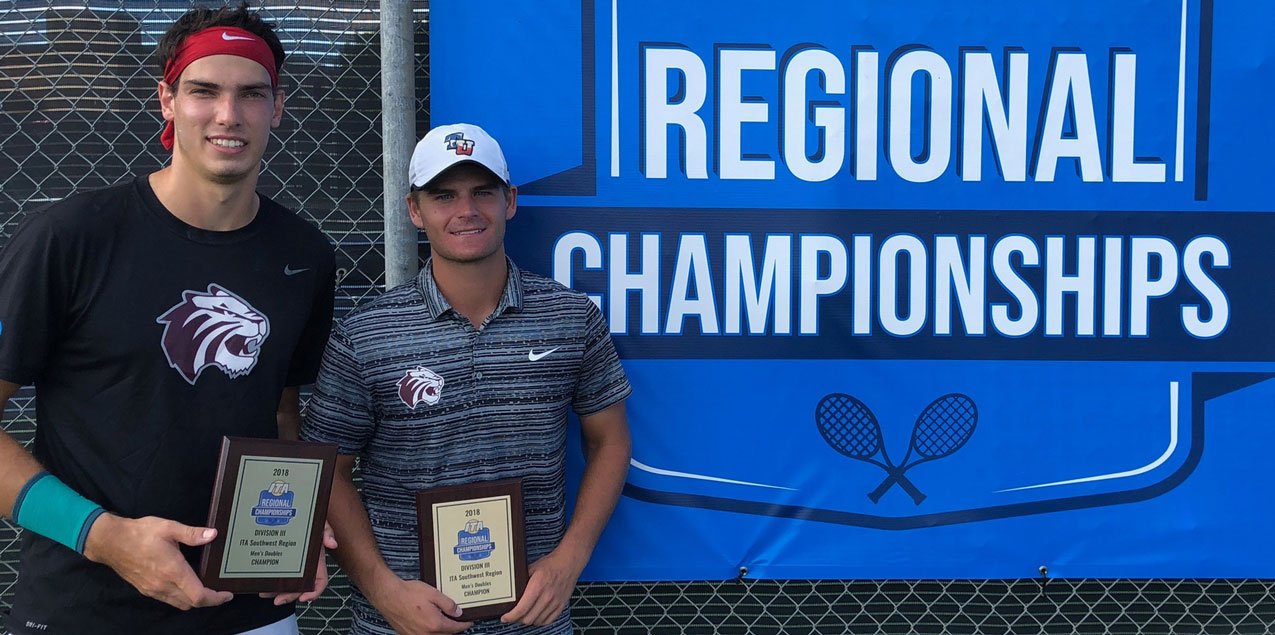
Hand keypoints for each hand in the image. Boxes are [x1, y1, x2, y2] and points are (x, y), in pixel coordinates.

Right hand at [82, 514, 233, 609]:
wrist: (110, 542)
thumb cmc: (139, 533)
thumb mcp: (168, 527)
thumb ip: (191, 534)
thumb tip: (212, 534)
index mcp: (173, 571)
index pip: (198, 595)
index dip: (215, 598)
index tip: (227, 594)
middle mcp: (163, 585)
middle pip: (191, 604)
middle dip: (208, 600)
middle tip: (219, 591)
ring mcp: (153, 590)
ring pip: (179, 604)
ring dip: (193, 600)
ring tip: (205, 588)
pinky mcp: (145, 589)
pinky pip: (168, 600)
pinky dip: (180, 597)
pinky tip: (184, 585)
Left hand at [261, 521, 337, 604]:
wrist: (292, 512)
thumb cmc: (308, 519)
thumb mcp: (320, 522)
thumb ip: (327, 531)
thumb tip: (332, 543)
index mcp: (316, 561)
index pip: (319, 581)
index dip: (314, 592)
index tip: (304, 598)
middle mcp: (303, 567)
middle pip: (299, 588)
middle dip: (289, 596)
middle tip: (278, 600)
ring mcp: (290, 565)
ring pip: (284, 584)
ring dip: (275, 591)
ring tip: (264, 592)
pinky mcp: (278, 561)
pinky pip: (273, 575)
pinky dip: (267, 581)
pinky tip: (259, 582)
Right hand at [374, 576, 472, 634]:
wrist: (388, 595)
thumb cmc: (407, 593)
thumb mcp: (433, 594)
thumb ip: (448, 604)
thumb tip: (458, 612)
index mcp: (434, 624)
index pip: (455, 628)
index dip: (464, 625)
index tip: (469, 622)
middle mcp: (425, 634)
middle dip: (453, 629)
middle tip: (458, 621)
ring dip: (441, 631)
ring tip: (444, 621)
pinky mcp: (407, 634)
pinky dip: (430, 632)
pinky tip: (429, 623)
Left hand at [501, 548, 582, 625]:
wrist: (569, 563)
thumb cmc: (551, 564)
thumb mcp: (531, 568)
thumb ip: (521, 581)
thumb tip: (511, 591)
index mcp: (537, 586)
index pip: (521, 609)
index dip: (511, 616)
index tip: (505, 618)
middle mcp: (547, 596)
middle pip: (528, 618)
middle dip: (517, 619)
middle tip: (513, 615)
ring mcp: (555, 602)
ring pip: (537, 621)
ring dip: (529, 620)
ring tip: (524, 615)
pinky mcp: (561, 605)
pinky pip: (548, 621)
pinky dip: (540, 621)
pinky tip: (536, 615)